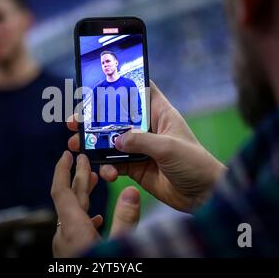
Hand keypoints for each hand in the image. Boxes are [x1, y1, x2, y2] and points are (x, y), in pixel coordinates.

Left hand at [51, 151, 139, 256]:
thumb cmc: (102, 277)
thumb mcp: (119, 247)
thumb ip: (125, 220)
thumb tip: (131, 192)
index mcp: (73, 229)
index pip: (61, 191)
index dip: (62, 170)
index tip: (67, 154)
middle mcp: (64, 236)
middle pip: (69, 200)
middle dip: (78, 177)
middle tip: (85, 159)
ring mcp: (65, 246)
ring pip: (72, 214)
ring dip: (82, 195)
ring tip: (92, 180)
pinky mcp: (71, 254)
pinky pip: (75, 229)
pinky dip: (85, 216)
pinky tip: (97, 217)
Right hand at [67, 81, 225, 211]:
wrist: (204, 196)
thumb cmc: (194, 163)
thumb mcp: (168, 147)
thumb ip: (140, 140)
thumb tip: (115, 140)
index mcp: (160, 114)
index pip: (140, 91)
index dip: (122, 85)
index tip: (98, 83)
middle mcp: (148, 128)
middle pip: (117, 117)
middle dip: (95, 118)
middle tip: (75, 120)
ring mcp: (141, 148)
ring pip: (111, 141)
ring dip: (93, 143)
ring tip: (75, 145)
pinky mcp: (136, 167)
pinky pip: (115, 163)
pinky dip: (106, 167)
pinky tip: (105, 172)